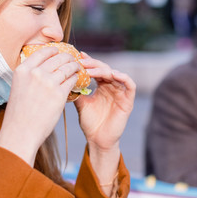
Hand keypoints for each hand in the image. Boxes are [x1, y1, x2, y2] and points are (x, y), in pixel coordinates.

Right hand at [0, 47, 80, 164]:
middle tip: (72, 59)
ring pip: (68, 68)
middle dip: (68, 57)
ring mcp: (48, 83)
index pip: (42, 52)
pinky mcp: (59, 94)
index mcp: (23, 70)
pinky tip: (78, 80)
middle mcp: (36, 73)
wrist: (21, 132)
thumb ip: (30, 75)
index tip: (58, 51)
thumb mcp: (18, 87)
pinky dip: (76, 79)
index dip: (53, 50)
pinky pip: (72, 81)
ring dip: (75, 67)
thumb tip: (44, 67)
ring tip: (78, 68)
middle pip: (58, 57)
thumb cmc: (19, 113)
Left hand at [74, 52, 135, 186]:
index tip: (77, 57)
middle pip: (105, 69)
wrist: (98, 140)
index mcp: (102, 86)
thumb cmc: (90, 123)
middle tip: (82, 62)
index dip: (88, 63)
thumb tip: (66, 77)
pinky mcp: (128, 101)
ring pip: (116, 74)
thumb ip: (77, 91)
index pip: (96, 70)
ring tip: (92, 70)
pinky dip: (124, 78)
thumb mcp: (81, 104)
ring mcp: (121, 93)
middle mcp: (112, 87)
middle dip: (94, 64)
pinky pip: (130, 86)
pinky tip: (114, 74)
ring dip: (105, 70)